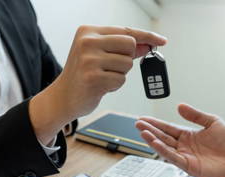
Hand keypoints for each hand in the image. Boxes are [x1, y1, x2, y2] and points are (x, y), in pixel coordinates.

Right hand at [30, 25, 166, 144]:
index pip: (126, 30)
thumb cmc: (83, 75)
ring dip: (119, 74)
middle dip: (127, 59)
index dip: (146, 36)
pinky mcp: (93, 78)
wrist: (63, 97)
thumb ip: (122, 49)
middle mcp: (87, 42)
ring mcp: (89, 60)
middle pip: (130, 45)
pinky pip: (121, 79)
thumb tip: (148, 45)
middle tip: (111, 66)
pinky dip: (115, 85)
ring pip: (127, 63)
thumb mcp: (100, 56)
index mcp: (88, 31)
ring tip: (102, 77)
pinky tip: (100, 86)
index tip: (161, 40)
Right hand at [135, 104, 224, 176]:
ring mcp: (186, 156)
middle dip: (150, 130)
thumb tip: (180, 106)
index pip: (168, 128)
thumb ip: (195, 115)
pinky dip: (163, 151)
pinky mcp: (189, 166)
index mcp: (188, 135)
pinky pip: (173, 158)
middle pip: (163, 137)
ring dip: (153, 140)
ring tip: (143, 132)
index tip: (144, 119)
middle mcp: (184, 146)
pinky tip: (156, 143)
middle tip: (138, 123)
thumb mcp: (212, 122)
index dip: (155, 123)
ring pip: (165, 148)